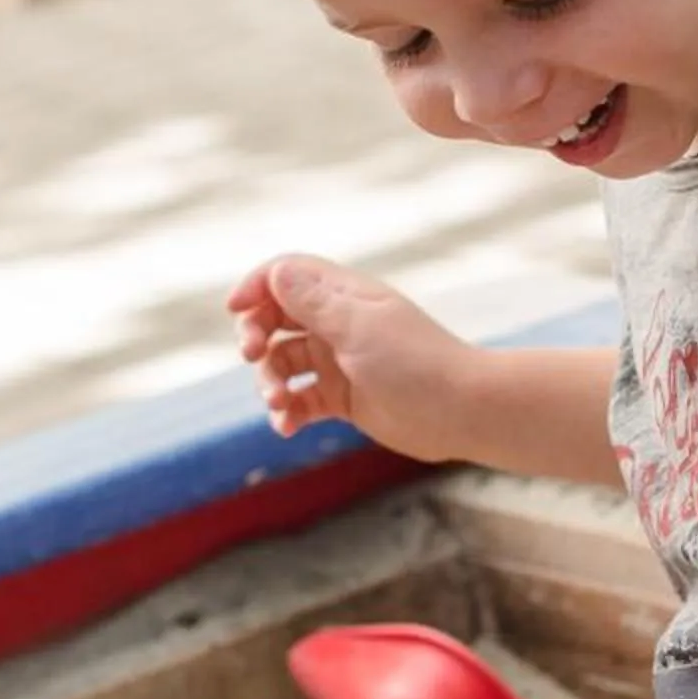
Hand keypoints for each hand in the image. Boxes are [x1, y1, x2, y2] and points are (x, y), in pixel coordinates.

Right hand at [226, 252, 482, 463]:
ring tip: (279, 403)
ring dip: (269, 381)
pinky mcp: (343, 398)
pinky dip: (287, 411)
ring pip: (283, 363)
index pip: (286, 276)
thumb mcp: (359, 328)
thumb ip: (314, 302)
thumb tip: (276, 272)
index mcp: (344, 296)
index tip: (236, 309)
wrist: (462, 411)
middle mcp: (338, 324)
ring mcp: (339, 361)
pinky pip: (300, 401)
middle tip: (253, 355)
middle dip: (256, 335)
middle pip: (275, 318)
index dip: (257, 286)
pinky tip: (286, 426)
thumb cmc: (416, 363)